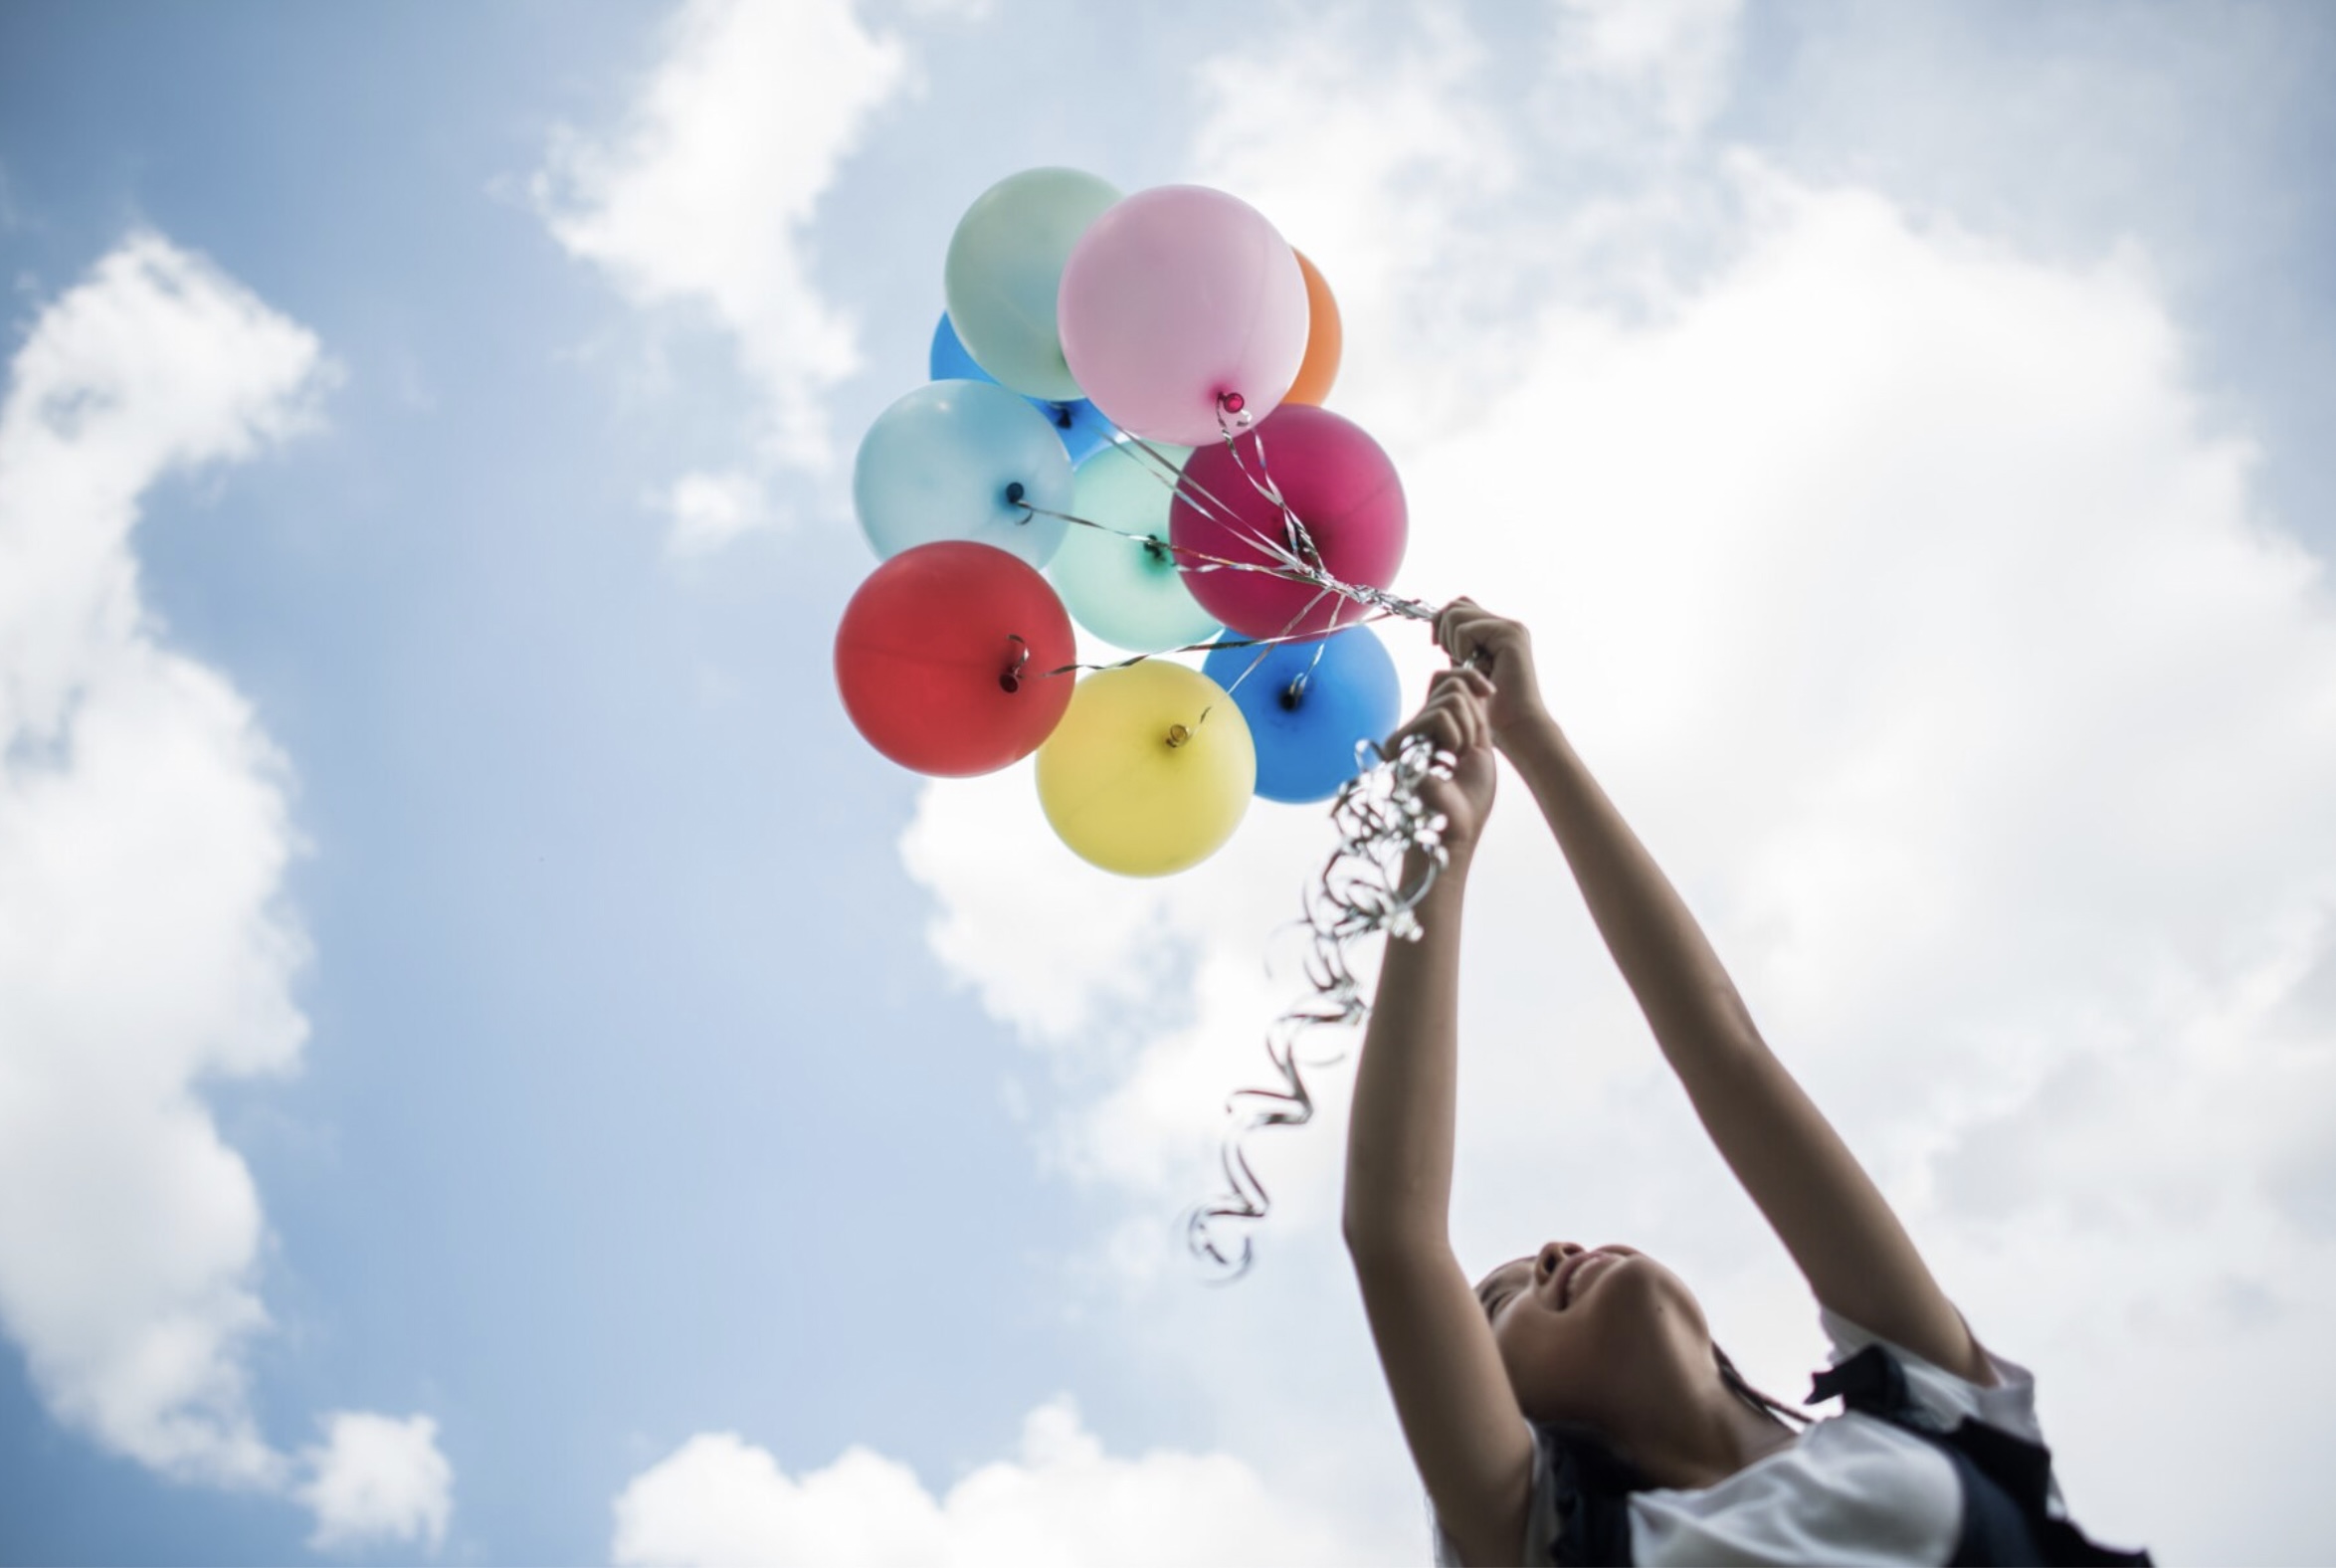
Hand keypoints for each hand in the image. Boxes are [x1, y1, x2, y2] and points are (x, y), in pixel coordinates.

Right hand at [1387, 666, 1497, 851]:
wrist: (1457, 830)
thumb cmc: (1468, 798)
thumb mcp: (1479, 745)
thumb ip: (1473, 713)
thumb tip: (1471, 682)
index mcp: (1433, 727)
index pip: (1445, 679)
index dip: (1470, 677)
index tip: (1490, 691)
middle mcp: (1415, 726)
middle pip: (1450, 684)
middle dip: (1473, 715)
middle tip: (1467, 749)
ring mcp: (1406, 733)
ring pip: (1450, 698)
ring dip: (1467, 731)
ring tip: (1456, 759)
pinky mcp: (1400, 742)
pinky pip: (1440, 716)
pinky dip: (1456, 738)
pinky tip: (1446, 762)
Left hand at [1433, 599, 1546, 744]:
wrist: (1515, 727)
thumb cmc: (1490, 707)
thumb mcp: (1466, 668)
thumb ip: (1457, 644)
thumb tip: (1438, 620)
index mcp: (1499, 630)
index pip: (1460, 605)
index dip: (1442, 623)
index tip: (1440, 648)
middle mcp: (1508, 625)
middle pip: (1456, 604)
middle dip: (1443, 630)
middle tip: (1455, 658)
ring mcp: (1511, 627)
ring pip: (1456, 613)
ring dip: (1452, 642)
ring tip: (1467, 664)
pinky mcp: (1510, 635)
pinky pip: (1465, 630)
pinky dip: (1460, 650)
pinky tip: (1476, 668)